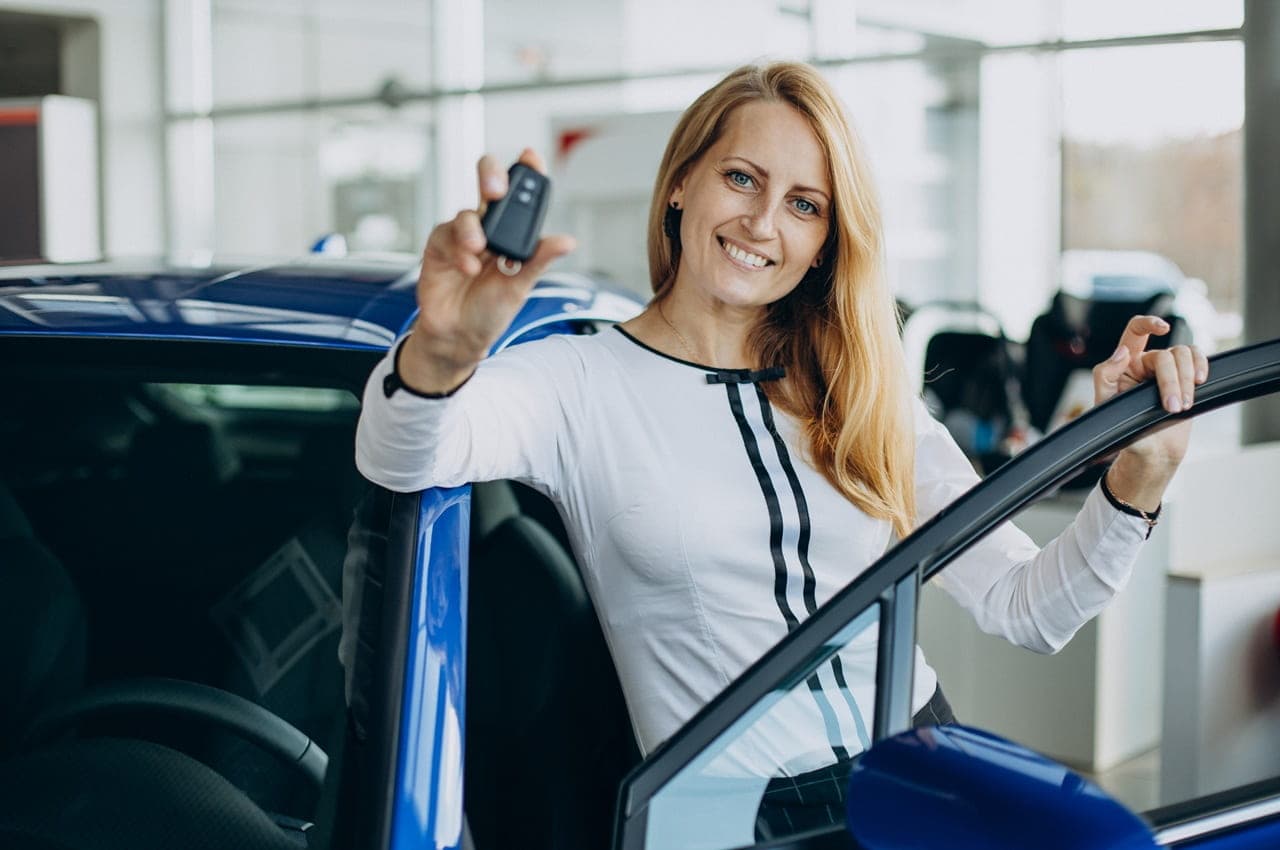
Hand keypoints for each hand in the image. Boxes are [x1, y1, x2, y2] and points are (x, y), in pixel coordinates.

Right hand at [402, 148, 575, 391]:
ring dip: (472, 229)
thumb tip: (566, 241)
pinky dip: (458, 250)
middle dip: (491, 177)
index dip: (526, 171)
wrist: (460, 336)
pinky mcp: (440, 246)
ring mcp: (462, 234)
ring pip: (466, 213)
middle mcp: (488, 227)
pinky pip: (447, 236)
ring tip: (479, 252)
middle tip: (495, 190)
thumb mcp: (521, 286)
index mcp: (512, 232)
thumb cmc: (491, 310)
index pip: (521, 194)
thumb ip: (539, 260)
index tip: (531, 157)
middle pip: (487, 184)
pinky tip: (468, 266)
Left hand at [1092, 315, 1208, 507]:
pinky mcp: (1187, 378)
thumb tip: (1121, 353)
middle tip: (1172, 408)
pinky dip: (1202, 366)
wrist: (1149, 451)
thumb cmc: (1122, 429)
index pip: (1134, 332)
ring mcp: (1168, 369)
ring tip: (1181, 406)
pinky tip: (1201, 381)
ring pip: (1184, 355)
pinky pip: (1198, 358)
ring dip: (1186, 381)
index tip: (1163, 328)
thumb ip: (1105, 376)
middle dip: (1172, 381)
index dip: (1147, 323)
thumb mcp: (1104, 405)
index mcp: (1124, 364)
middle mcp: (1146, 363)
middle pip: (1165, 355)